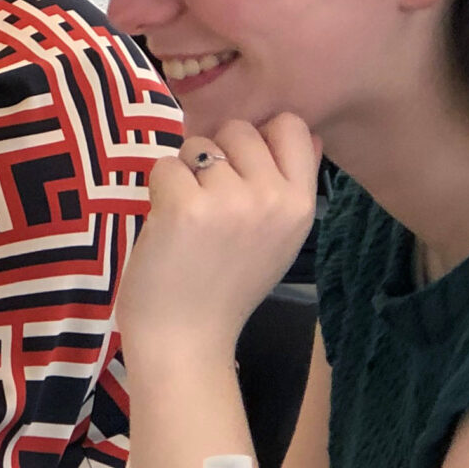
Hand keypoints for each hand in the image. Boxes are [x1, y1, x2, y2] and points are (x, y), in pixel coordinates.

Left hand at [117, 115, 321, 361]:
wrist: (187, 342)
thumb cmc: (226, 289)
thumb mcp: (279, 238)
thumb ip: (291, 186)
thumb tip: (311, 134)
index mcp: (301, 205)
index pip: (292, 125)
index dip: (259, 138)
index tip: (241, 170)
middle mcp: (272, 198)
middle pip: (239, 129)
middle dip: (215, 155)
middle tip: (207, 203)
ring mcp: (229, 201)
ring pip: (198, 145)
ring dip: (184, 173)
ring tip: (187, 218)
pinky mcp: (185, 206)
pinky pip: (165, 166)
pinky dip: (157, 191)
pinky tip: (166, 227)